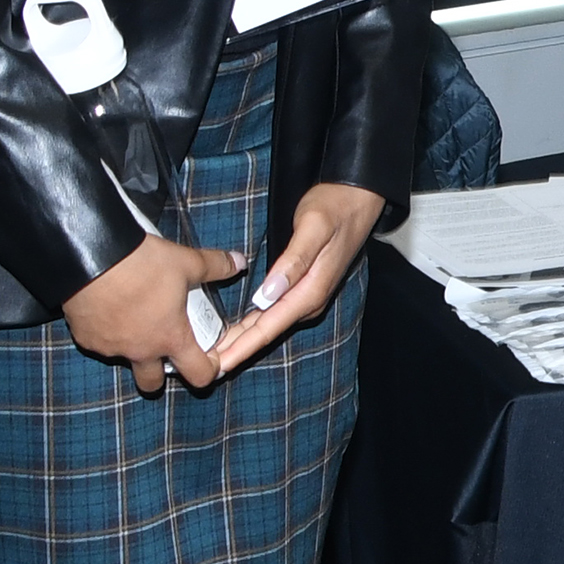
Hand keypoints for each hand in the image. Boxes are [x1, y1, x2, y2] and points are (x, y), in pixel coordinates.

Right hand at [64, 231, 246, 395]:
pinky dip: (108, 333)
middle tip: (165, 346)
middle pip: (152, 384)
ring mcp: (110, 348)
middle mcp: (140, 351)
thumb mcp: (187, 262)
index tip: (209, 356)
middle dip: (161, 372)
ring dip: (132, 348)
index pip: (199, 375)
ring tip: (136, 319)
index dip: (209, 369)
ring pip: (124, 360)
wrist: (90, 257)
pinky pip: (99, 344)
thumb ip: (216, 266)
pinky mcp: (85, 337)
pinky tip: (111, 310)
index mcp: (171, 338)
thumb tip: (239, 263)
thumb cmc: (142, 264)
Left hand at [204, 183, 386, 375]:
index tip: (220, 363)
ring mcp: (306, 295)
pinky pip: (272, 313)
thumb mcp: (313, 227)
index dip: (243, 347)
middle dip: (237, 349)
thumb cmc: (334, 207)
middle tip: (205, 365)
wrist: (358, 198)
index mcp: (311, 289)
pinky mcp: (301, 288)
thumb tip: (268, 294)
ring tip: (214, 352)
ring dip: (242, 339)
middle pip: (266, 331)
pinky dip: (252, 324)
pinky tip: (236, 330)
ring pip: (268, 324)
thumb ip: (294, 261)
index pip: (270, 326)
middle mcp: (309, 299)